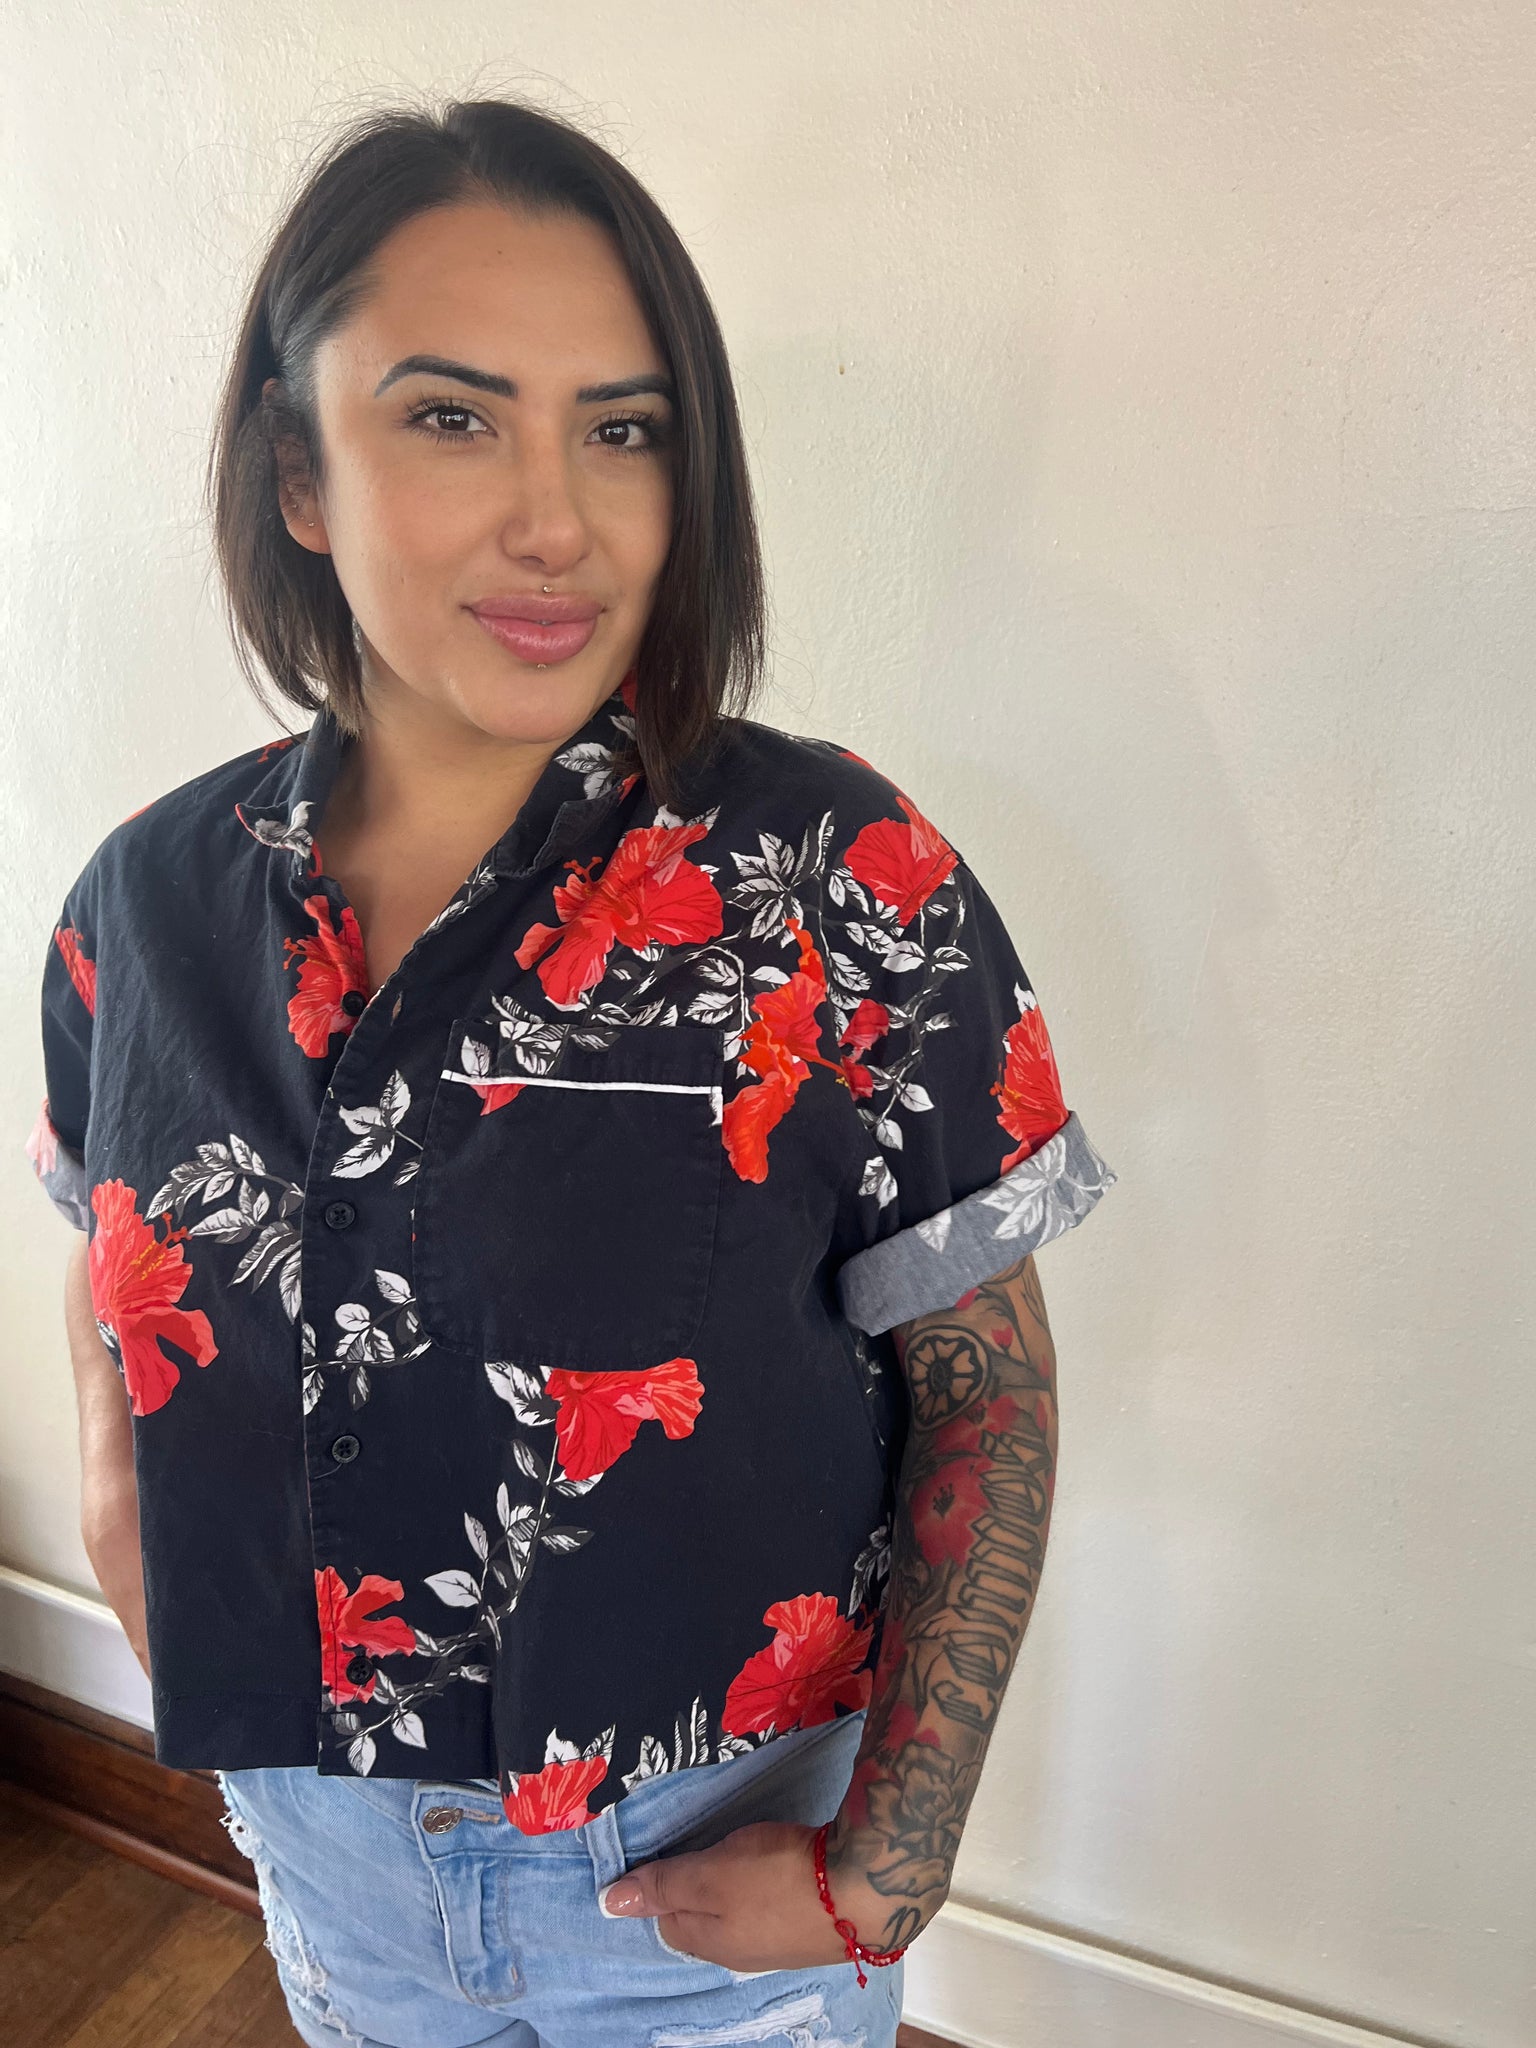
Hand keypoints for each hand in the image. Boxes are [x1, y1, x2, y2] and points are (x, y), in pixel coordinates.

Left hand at [598, 1820, 896, 1974]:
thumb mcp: (710, 1875)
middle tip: (694, 1852)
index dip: (657, 1891)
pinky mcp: (815, 1926)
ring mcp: (782, 1943)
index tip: (659, 1858)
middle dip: (693, 1893)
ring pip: (739, 1916)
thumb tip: (607, 1904)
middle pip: (703, 1923)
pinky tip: (776, 1870)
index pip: (667, 1922)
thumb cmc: (779, 1878)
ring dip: (731, 1891)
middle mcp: (744, 1953)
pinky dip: (764, 1888)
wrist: (867, 1887)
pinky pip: (773, 1908)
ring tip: (734, 1857)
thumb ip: (664, 1885)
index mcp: (712, 1943)